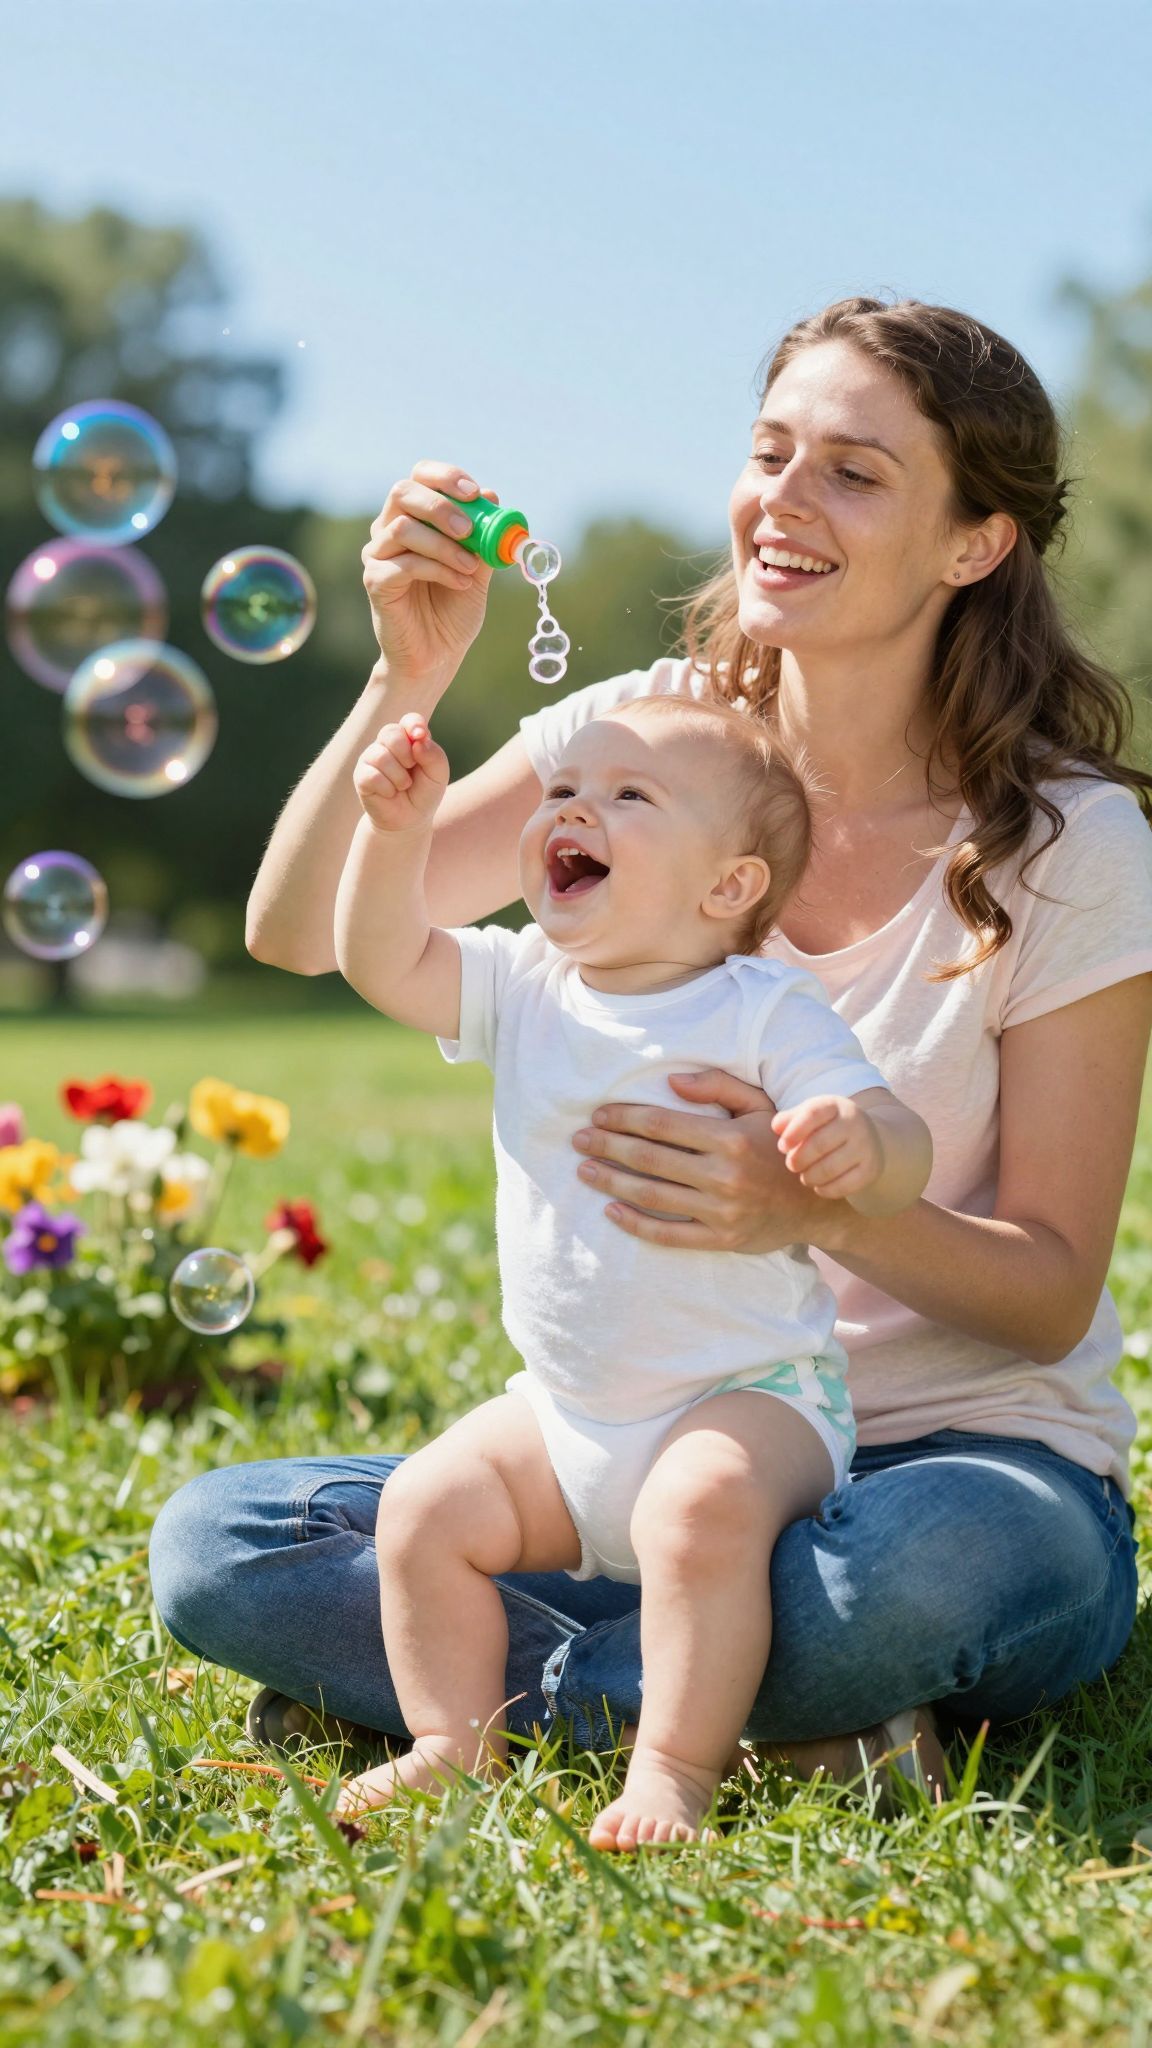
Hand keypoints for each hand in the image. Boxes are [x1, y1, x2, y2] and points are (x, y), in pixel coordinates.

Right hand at [354, 712, 450, 832]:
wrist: (410, 820)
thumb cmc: (425, 792)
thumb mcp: (439, 774)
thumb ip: (434, 755)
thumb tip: (418, 741)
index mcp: (408, 738)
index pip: (409, 720)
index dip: (414, 724)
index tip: (420, 736)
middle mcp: (387, 744)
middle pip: (390, 732)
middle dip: (406, 754)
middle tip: (411, 769)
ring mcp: (371, 758)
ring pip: (381, 756)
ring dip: (399, 777)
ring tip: (403, 786)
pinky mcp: (361, 776)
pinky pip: (372, 776)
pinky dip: (388, 788)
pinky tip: (390, 793)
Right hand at [362, 462, 499, 680]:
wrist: (437, 656)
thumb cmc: (453, 610)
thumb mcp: (477, 568)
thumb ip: (484, 536)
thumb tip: (494, 495)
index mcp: (413, 518)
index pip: (420, 477)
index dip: (445, 477)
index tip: (475, 492)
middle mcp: (388, 530)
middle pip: (403, 492)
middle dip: (440, 506)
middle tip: (470, 530)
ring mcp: (377, 555)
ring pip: (403, 528)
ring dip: (445, 546)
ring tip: (470, 569)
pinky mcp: (375, 581)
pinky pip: (404, 564)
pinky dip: (438, 570)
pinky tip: (459, 585)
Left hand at [570, 1069, 853, 1253]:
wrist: (817, 1202)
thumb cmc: (780, 1146)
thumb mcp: (760, 1106)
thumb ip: (718, 1087)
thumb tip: (671, 1081)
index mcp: (730, 1138)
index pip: (661, 1125)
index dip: (624, 1118)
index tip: (599, 1115)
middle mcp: (724, 1176)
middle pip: (648, 1159)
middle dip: (607, 1146)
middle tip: (578, 1140)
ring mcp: (721, 1211)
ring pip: (651, 1196)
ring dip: (611, 1183)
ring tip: (585, 1170)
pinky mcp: (721, 1239)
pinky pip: (669, 1234)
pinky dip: (635, 1225)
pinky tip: (611, 1211)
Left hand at [771, 1095, 883, 1199]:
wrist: (869, 1139)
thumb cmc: (828, 1126)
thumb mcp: (810, 1115)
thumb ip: (790, 1119)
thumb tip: (776, 1127)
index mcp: (835, 1105)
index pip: (812, 1114)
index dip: (793, 1132)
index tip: (782, 1147)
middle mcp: (854, 1123)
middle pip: (819, 1144)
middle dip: (798, 1159)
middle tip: (791, 1165)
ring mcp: (865, 1146)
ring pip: (829, 1168)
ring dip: (809, 1177)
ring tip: (804, 1176)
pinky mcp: (870, 1169)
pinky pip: (843, 1186)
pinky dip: (825, 1189)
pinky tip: (818, 1186)